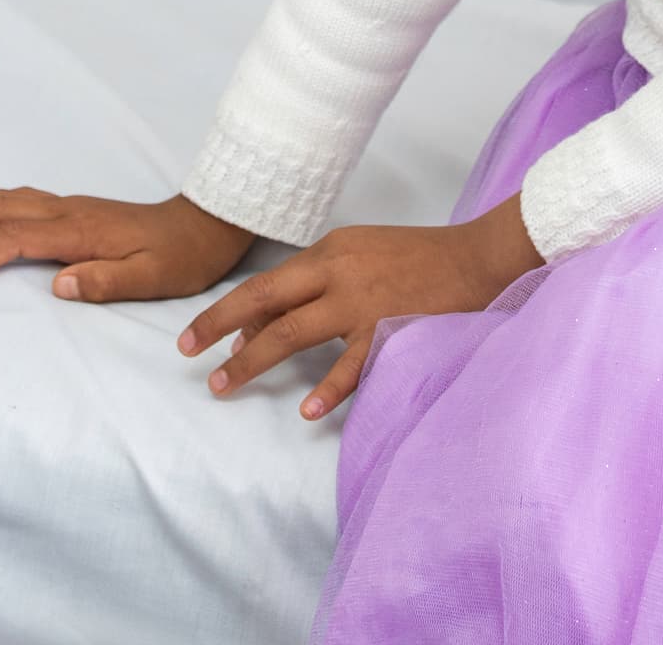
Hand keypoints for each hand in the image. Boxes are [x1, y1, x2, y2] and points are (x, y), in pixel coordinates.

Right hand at [0, 189, 255, 303]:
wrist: (203, 225)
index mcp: (81, 232)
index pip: (16, 239)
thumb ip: (105, 283)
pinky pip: (17, 198)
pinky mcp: (71, 208)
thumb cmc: (179, 259)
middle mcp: (68, 211)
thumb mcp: (152, 281)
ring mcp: (68, 205)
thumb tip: (57, 284)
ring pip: (3, 200)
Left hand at [179, 197, 543, 422]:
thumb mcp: (359, 256)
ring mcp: (361, 302)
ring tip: (223, 386)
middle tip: (186, 351)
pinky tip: (307, 411)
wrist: (476, 258)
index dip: (229, 312)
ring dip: (253, 361)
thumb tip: (265, 326)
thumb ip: (316, 285)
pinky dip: (328, 389)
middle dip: (218, 325)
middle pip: (263, 299)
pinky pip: (351, 365)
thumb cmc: (417, 260)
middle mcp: (336, 272)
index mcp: (327, 252)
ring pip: (292, 332)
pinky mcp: (390, 329)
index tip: (199, 337)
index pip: (266, 285)